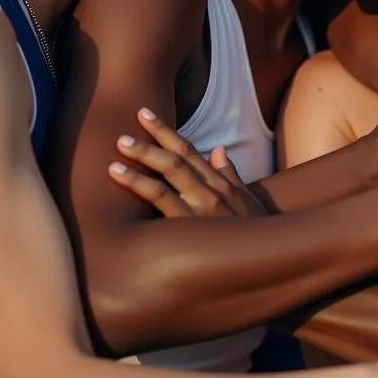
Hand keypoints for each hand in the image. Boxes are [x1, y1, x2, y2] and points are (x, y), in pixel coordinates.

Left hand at [108, 109, 269, 218]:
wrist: (264, 261)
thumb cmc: (255, 234)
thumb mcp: (248, 202)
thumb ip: (230, 176)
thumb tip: (218, 150)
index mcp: (220, 184)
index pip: (189, 151)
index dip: (166, 132)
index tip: (145, 115)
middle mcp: (209, 192)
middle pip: (175, 160)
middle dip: (149, 143)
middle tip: (121, 134)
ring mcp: (200, 210)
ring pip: (166, 179)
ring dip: (140, 165)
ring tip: (114, 160)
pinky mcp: (189, 229)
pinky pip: (162, 203)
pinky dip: (141, 188)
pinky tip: (121, 180)